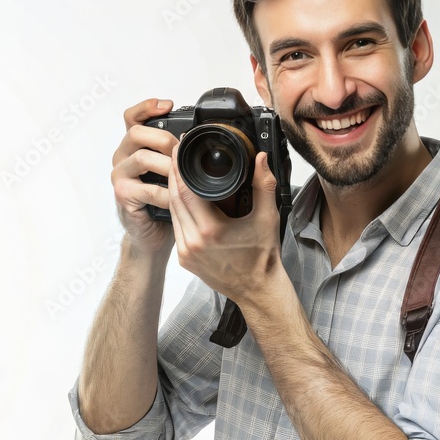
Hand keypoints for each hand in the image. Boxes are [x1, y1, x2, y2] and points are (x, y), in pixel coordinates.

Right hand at [111, 98, 176, 254]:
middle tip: (181, 152)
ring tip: (183, 176)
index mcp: (134, 147)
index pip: (132, 117)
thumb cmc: (163, 201)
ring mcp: (119, 175)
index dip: (147, 107)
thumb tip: (203, 140)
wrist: (152, 234)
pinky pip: (147, 189)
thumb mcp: (171, 172)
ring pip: (141, 158)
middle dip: (164, 139)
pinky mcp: (122, 195)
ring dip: (167, 166)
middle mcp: (122, 157)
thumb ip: (176, 154)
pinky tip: (178, 200)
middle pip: (136, 133)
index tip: (168, 106)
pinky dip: (166, 194)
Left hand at [168, 148, 282, 308]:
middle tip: (174, 155)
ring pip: (172, 213)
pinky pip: (176, 228)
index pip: (186, 191)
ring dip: (172, 192)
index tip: (179, 150)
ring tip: (176, 172)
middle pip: (174, 199)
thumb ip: (264, 185)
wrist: (257, 289)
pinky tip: (180, 198)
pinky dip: (177, 210)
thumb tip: (261, 159)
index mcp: (211, 231)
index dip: (179, 167)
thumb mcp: (267, 218)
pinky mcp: (184, 259)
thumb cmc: (262, 258)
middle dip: (172, 175)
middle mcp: (193, 242)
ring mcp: (186, 253)